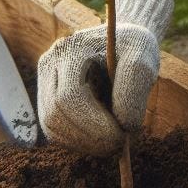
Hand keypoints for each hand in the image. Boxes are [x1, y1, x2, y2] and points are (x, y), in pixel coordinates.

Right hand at [37, 0, 172, 154]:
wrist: (122, 41)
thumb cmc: (133, 46)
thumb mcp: (143, 55)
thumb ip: (135, 85)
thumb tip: (124, 125)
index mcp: (70, 50)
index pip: (69, 97)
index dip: (92, 125)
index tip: (121, 137)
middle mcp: (50, 64)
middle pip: (55, 115)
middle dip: (88, 138)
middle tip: (119, 145)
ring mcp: (44, 82)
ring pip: (52, 128)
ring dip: (84, 143)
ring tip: (114, 140)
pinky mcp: (47, 100)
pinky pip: (56, 131)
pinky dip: (79, 141)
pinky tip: (102, 135)